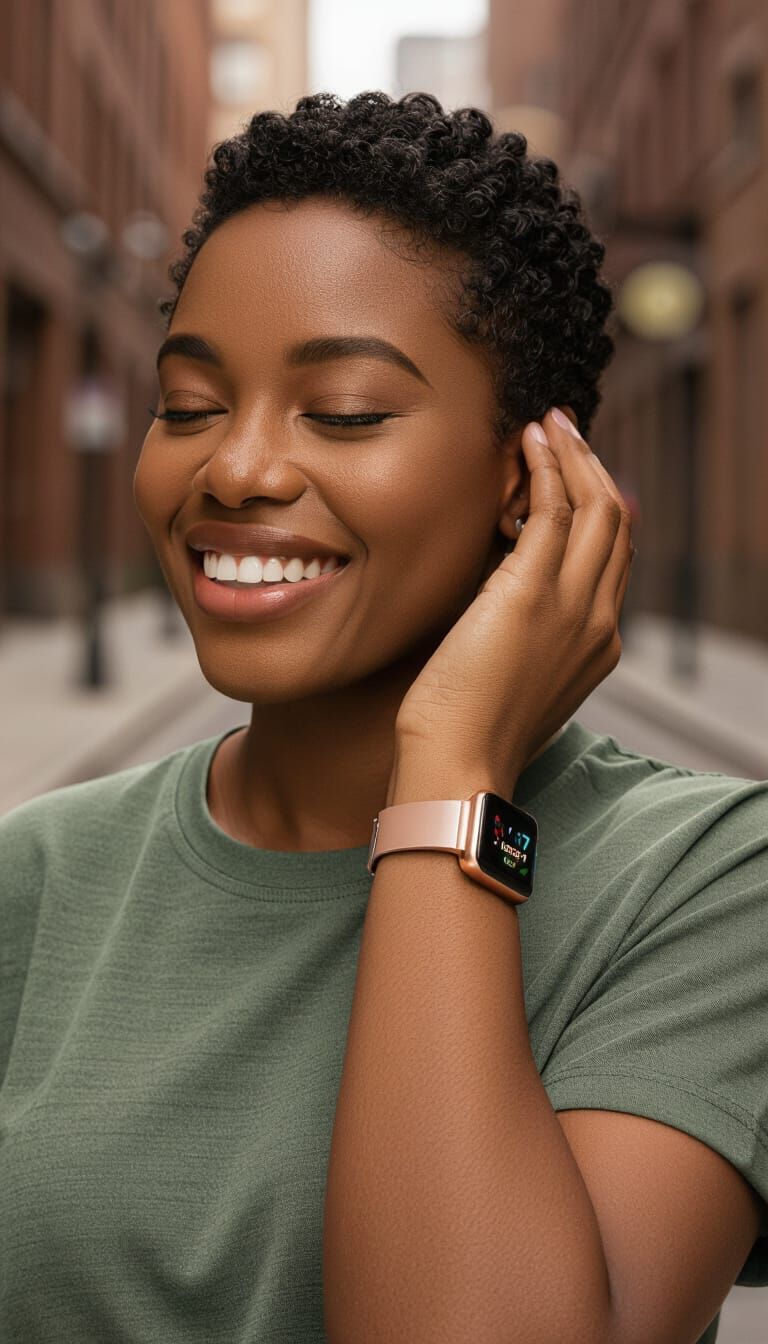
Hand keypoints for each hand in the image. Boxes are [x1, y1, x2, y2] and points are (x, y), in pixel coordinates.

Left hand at [391, 407, 634, 796]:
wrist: (459, 763)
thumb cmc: (467, 732)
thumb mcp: (513, 680)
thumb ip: (523, 638)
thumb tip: (497, 601)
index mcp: (597, 644)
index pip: (612, 559)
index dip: (595, 509)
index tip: (570, 477)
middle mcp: (599, 620)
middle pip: (616, 524)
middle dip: (593, 470)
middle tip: (565, 433)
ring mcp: (574, 604)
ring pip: (596, 507)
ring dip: (573, 457)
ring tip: (549, 425)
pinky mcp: (533, 591)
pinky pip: (554, 510)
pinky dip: (547, 468)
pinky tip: (529, 443)